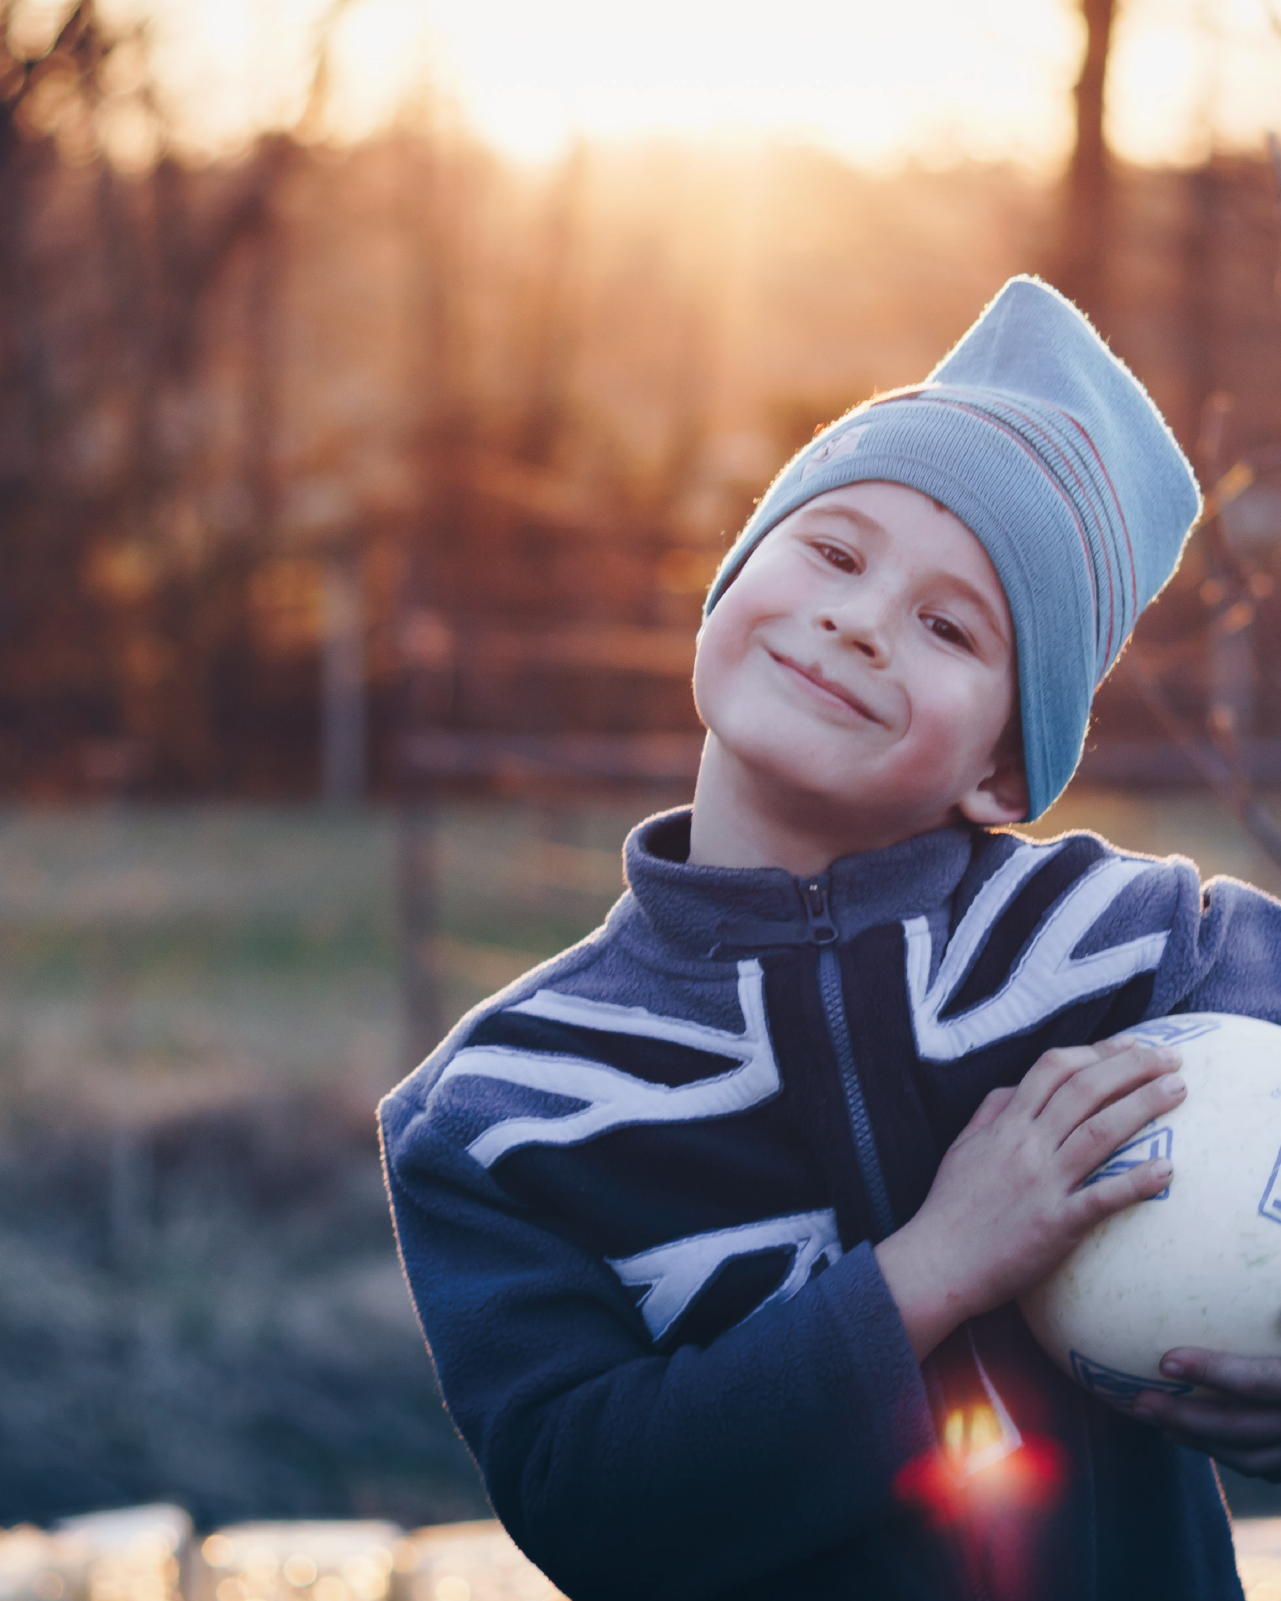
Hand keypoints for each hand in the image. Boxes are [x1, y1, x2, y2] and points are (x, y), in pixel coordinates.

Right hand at [874, 1036, 1184, 1360]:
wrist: (937, 1262)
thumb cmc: (950, 1206)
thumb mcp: (963, 1146)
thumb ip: (991, 1111)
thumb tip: (1017, 1086)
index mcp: (1005, 1124)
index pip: (1053, 1069)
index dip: (1095, 1051)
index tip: (1131, 1044)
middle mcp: (1026, 1145)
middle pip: (1084, 1090)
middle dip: (1131, 1067)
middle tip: (1171, 1057)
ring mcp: (1042, 1183)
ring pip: (1098, 1132)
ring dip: (1143, 1106)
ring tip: (1178, 1089)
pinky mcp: (1055, 1224)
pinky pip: (1101, 1198)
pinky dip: (1135, 1182)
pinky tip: (1167, 1169)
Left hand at [1133, 1350, 1280, 1479]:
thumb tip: (1251, 1272)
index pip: (1254, 1382)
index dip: (1209, 1372)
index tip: (1165, 1362)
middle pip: (1238, 1428)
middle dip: (1183, 1417)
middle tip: (1141, 1402)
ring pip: (1247, 1458)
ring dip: (1197, 1441)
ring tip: (1158, 1423)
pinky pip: (1260, 1468)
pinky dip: (1223, 1452)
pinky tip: (1195, 1438)